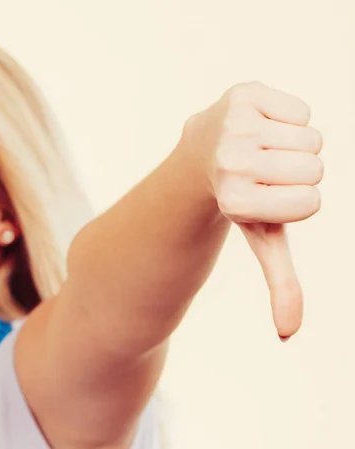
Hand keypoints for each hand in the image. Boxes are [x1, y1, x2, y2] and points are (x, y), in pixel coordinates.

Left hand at [185, 81, 323, 340]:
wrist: (200, 154)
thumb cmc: (239, 198)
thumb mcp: (261, 237)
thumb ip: (279, 283)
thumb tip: (288, 334)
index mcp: (236, 200)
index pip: (312, 204)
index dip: (298, 202)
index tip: (267, 198)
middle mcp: (232, 162)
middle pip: (315, 168)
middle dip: (299, 174)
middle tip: (263, 172)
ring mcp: (234, 126)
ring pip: (312, 139)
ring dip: (295, 147)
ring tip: (261, 150)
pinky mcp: (242, 95)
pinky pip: (302, 110)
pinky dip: (289, 119)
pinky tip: (258, 127)